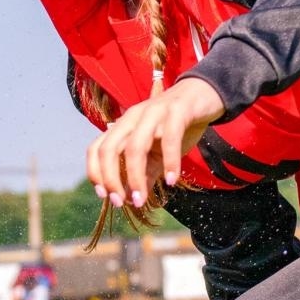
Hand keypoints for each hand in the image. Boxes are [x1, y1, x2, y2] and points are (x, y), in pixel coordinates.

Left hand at [86, 77, 224, 206]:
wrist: (203, 96)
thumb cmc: (177, 125)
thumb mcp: (158, 152)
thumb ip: (145, 173)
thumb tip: (132, 198)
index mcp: (123, 126)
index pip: (96, 149)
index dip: (95, 173)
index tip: (106, 197)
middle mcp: (132, 117)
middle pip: (109, 149)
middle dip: (111, 179)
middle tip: (121, 203)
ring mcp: (153, 112)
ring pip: (135, 147)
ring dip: (135, 177)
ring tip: (141, 199)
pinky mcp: (176, 111)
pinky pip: (169, 139)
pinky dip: (169, 163)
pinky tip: (172, 181)